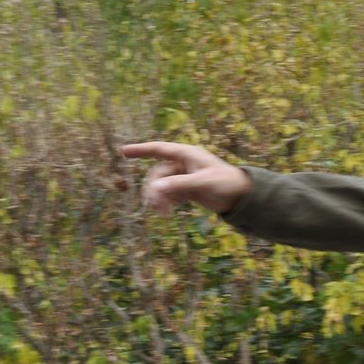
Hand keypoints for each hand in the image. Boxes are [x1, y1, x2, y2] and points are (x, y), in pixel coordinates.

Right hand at [120, 141, 251, 214]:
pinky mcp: (186, 189)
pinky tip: (168, 213)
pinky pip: (169, 194)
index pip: (159, 149)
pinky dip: (166, 202)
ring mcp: (184, 176)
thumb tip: (155, 188)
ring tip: (164, 213)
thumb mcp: (203, 183)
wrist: (241, 197)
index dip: (140, 150)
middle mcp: (183, 164)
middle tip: (156, 207)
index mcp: (187, 155)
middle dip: (154, 189)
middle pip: (157, 174)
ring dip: (159, 199)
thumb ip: (179, 185)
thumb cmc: (226, 184)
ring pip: (162, 186)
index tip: (122, 151)